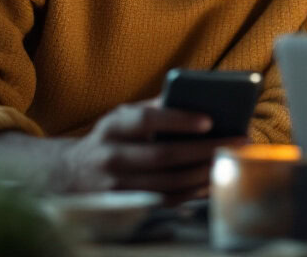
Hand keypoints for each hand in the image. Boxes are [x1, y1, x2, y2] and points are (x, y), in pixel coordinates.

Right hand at [0, 100, 239, 202]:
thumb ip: (155, 107)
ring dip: (206, 172)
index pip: (146, 120)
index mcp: (113, 127)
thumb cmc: (110, 139)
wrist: (68, 176)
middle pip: (164, 156)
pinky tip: (215, 179)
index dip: (177, 120)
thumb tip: (199, 99)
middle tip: (239, 140)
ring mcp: (116, 187)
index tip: (208, 119)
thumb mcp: (122, 117)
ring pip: (169, 182)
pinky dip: (194, 192)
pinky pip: (166, 200)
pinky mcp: (126, 207)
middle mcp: (110, 157)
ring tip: (233, 159)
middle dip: (205, 149)